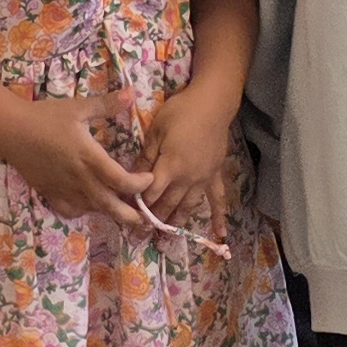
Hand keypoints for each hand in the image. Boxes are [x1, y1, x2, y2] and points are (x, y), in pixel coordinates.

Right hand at [0, 93, 153, 224]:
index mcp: (89, 157)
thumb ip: (106, 104)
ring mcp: (64, 189)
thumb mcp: (78, 107)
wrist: (11, 130)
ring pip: (93, 209)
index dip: (140, 185)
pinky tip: (89, 204)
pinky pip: (71, 210)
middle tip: (145, 219)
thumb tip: (131, 92)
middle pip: (110, 206)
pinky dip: (84, 211)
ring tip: (123, 209)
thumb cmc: (45, 117)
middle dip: (130, 216)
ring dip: (110, 211)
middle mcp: (80, 179)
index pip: (121, 181)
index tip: (149, 179)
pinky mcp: (50, 193)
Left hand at [143, 86, 238, 229]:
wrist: (212, 104)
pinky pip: (218, 200)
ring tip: (165, 241)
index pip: (151, 194)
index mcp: (170, 168)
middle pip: (167, 205)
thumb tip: (132, 178)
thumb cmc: (180, 112)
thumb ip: (145, 157)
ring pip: (188, 207)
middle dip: (153, 221)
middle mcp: (187, 179)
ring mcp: (203, 180)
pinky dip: (219, 217)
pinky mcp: (215, 176)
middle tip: (139, 237)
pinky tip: (220, 234)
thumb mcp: (155, 131)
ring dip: (176, 224)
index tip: (127, 215)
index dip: (139, 205)